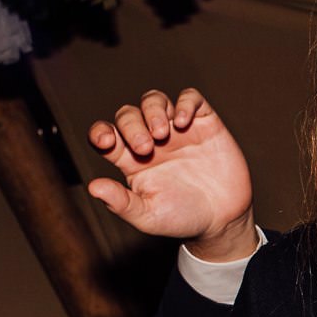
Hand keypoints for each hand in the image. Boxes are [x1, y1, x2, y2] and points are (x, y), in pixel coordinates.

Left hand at [87, 88, 255, 262]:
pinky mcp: (204, 123)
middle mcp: (151, 139)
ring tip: (163, 132)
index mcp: (131, 159)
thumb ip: (121, 203)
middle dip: (132, 126)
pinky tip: (184, 122)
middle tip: (146, 148)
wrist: (223, 219)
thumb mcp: (148, 216)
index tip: (107, 141)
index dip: (100, 132)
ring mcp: (177, 129)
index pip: (106, 135)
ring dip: (153, 110)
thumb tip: (93, 187)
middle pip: (128, 115)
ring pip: (154, 100)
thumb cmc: (182, 219)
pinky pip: (191, 98)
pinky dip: (185, 103)